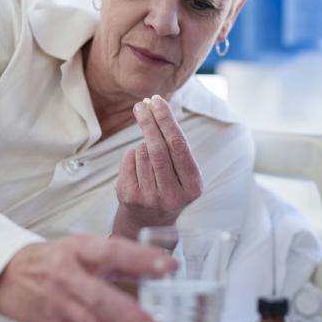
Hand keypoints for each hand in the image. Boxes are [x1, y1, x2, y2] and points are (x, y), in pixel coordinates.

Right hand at [0, 235, 176, 321]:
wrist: (9, 275)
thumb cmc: (54, 259)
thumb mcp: (84, 247)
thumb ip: (120, 257)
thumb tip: (157, 267)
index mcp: (79, 251)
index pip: (112, 252)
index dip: (140, 258)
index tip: (168, 266)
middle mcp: (69, 279)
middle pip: (99, 299)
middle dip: (128, 315)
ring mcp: (62, 307)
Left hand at [113, 95, 202, 238]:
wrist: (149, 220)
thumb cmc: (169, 186)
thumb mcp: (183, 173)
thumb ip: (176, 147)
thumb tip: (157, 107)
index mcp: (192, 186)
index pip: (179, 146)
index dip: (167, 120)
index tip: (157, 101)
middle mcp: (172, 195)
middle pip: (158, 147)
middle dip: (149, 122)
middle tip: (142, 104)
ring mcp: (150, 198)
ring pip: (142, 152)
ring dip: (143, 144)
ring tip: (149, 158)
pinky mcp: (130, 197)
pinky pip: (129, 160)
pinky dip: (132, 155)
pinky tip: (138, 167)